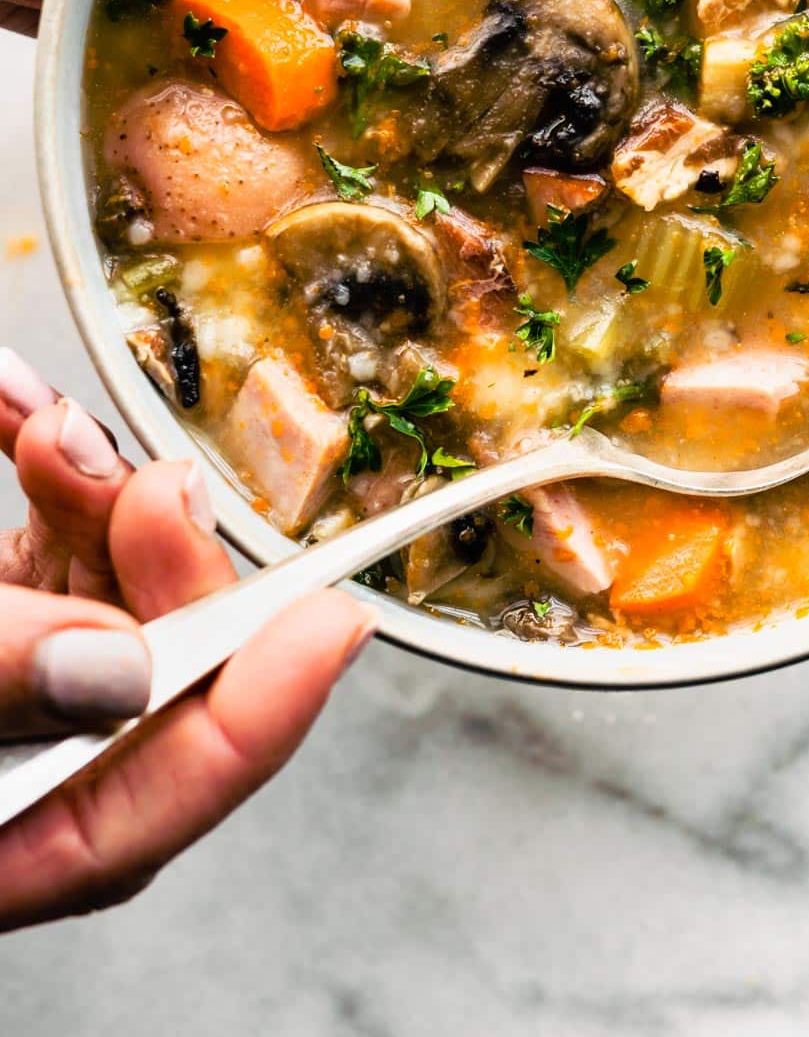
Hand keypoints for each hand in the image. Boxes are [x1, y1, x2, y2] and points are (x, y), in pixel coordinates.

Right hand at [0, 348, 374, 930]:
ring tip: (47, 428)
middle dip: (169, 559)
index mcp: (13, 845)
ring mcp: (14, 685)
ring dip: (90, 487)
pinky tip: (16, 407)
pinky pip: (41, 544)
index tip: (332, 625)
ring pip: (104, 584)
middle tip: (158, 487)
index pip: (166, 795)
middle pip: (153, 669)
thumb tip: (116, 666)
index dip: (264, 708)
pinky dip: (34, 473)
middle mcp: (27, 768)